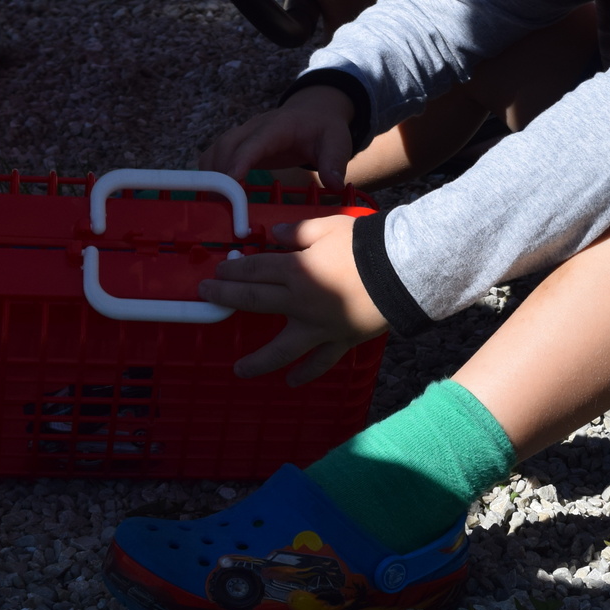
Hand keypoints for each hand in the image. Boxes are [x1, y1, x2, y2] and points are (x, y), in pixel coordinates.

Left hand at [199, 216, 387, 382]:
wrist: (402, 270)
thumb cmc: (365, 245)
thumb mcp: (329, 227)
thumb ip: (298, 231)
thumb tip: (274, 233)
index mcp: (296, 270)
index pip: (255, 269)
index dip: (233, 270)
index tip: (217, 272)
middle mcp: (300, 302)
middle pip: (255, 301)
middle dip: (227, 298)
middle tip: (207, 298)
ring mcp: (318, 327)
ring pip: (281, 349)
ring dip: (257, 361)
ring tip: (239, 369)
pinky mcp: (339, 340)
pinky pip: (320, 361)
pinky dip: (306, 373)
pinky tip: (292, 382)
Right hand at [200, 86, 355, 189]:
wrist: (315, 114)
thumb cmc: (324, 129)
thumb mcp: (337, 142)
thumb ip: (335, 162)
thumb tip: (334, 184)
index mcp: (279, 126)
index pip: (254, 142)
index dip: (240, 160)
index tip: (231, 180)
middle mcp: (255, 127)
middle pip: (228, 144)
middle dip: (220, 171)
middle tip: (220, 201)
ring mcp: (244, 135)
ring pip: (217, 149)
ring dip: (211, 173)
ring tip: (213, 201)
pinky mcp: (240, 144)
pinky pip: (216, 154)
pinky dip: (210, 172)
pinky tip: (212, 194)